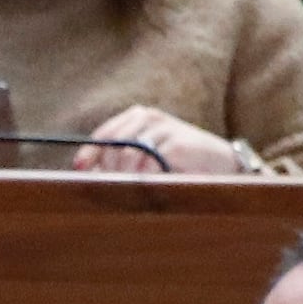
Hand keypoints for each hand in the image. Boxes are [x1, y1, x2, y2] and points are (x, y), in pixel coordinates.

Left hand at [78, 105, 245, 179]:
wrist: (222, 164)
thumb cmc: (180, 162)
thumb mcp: (147, 157)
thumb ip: (120, 160)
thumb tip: (87, 173)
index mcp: (138, 117)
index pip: (105, 134)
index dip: (90, 152)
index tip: (79, 168)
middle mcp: (149, 118)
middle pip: (114, 144)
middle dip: (108, 168)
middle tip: (110, 184)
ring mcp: (164, 128)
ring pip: (129, 153)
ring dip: (126, 174)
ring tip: (133, 186)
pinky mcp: (177, 143)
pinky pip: (150, 162)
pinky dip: (145, 176)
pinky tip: (150, 183)